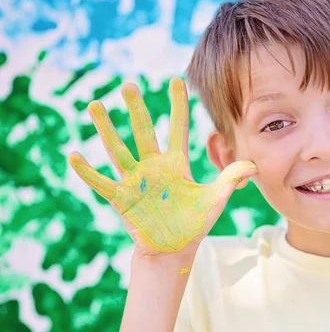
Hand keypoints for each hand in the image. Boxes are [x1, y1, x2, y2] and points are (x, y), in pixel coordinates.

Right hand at [68, 78, 256, 256]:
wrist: (175, 250)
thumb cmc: (194, 224)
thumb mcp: (215, 200)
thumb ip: (229, 180)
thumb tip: (254, 165)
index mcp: (176, 164)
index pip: (178, 128)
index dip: (178, 105)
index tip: (176, 81)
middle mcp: (153, 167)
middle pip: (143, 132)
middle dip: (136, 109)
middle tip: (129, 85)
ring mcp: (135, 180)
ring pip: (118, 150)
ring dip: (106, 130)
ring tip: (95, 106)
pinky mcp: (122, 198)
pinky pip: (102, 183)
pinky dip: (88, 171)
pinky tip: (74, 155)